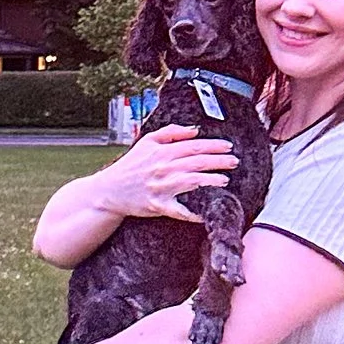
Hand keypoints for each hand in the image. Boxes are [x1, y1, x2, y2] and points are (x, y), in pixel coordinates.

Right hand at [102, 121, 236, 223]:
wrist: (109, 190)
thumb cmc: (130, 166)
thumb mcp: (146, 142)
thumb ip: (171, 133)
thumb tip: (194, 130)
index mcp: (161, 152)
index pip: (193, 146)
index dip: (213, 145)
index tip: (228, 146)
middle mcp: (163, 168)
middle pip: (197, 162)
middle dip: (219, 161)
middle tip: (234, 161)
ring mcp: (161, 187)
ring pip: (192, 182)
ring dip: (211, 180)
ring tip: (225, 180)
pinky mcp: (158, 206)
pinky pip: (180, 210)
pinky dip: (194, 213)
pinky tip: (207, 213)